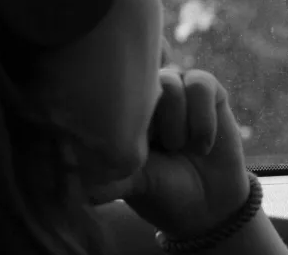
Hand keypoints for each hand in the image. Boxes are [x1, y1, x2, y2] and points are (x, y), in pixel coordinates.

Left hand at [92, 68, 251, 237]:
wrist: (210, 206)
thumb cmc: (164, 192)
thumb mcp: (132, 184)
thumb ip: (106, 178)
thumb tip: (76, 182)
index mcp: (125, 113)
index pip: (112, 89)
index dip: (123, 115)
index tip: (134, 149)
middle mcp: (151, 97)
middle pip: (142, 81)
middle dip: (152, 121)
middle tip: (161, 151)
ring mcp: (181, 91)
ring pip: (171, 81)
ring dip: (177, 121)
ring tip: (179, 148)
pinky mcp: (211, 93)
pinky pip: (201, 85)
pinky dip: (201, 120)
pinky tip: (202, 145)